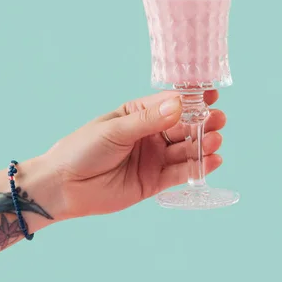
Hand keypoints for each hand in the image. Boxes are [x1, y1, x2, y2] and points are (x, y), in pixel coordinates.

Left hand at [42, 90, 225, 217]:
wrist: (63, 186)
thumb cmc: (83, 149)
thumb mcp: (116, 130)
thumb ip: (148, 120)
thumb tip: (179, 105)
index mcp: (139, 114)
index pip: (171, 103)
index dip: (192, 100)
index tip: (212, 95)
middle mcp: (150, 135)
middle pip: (183, 127)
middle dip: (203, 123)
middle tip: (219, 120)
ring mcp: (154, 158)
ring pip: (185, 150)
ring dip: (203, 145)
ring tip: (215, 140)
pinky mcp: (155, 182)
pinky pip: (180, 173)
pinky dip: (197, 168)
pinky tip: (212, 161)